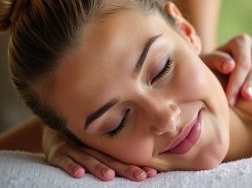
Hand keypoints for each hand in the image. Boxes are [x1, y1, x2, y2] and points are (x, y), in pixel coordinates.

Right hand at [42, 126, 156, 180]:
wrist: (51, 123)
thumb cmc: (77, 138)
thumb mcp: (95, 142)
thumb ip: (113, 149)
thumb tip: (143, 160)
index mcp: (102, 146)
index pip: (121, 157)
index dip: (135, 165)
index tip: (151, 173)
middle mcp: (90, 146)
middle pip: (109, 159)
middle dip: (125, 168)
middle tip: (140, 176)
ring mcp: (73, 148)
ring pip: (88, 158)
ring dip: (99, 167)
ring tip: (109, 176)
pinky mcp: (56, 152)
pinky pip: (63, 160)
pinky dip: (71, 166)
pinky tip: (79, 174)